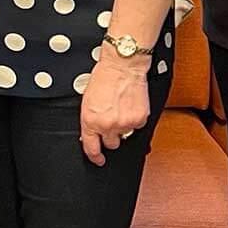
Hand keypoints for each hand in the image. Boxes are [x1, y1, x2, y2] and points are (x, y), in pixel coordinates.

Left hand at [80, 48, 150, 165]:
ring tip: (121, 108)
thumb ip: (89, 120)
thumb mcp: (87, 101)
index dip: (95, 157)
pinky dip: (134, 119)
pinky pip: (137, 127)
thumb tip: (91, 134)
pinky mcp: (139, 119)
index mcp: (90, 121)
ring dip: (123, 126)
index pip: (91, 148)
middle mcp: (107, 125)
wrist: (123, 66)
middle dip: (111, 137)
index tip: (98, 160)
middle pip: (111, 145)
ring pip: (125, 135)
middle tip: (112, 123)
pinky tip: (130, 106)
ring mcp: (125, 123)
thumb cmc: (104, 78)